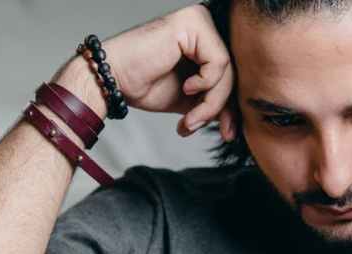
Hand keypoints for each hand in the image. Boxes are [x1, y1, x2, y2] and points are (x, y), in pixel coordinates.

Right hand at [53, 4, 237, 137]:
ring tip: (189, 119)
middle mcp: (204, 25)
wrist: (112, 80)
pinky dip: (206, 84)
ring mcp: (199, 21)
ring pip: (227, 70)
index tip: (226, 133)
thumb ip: (214, 103)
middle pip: (233, 72)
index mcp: (204, 40)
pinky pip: (218, 62)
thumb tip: (239, 122)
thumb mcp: (190, 100)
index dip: (230, 107)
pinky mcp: (193, 23)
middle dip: (220, 107)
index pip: (231, 75)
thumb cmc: (143, 84)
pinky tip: (187, 89)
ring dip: (211, 102)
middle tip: (199, 126)